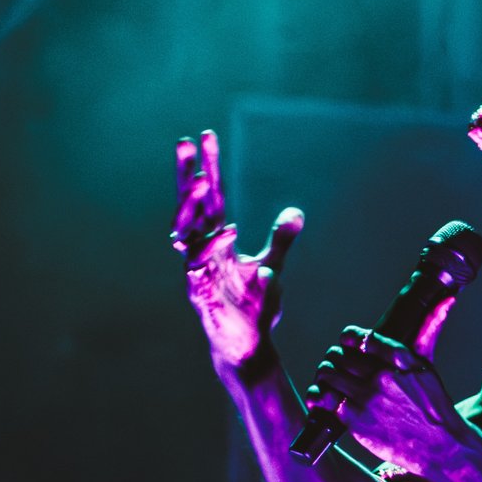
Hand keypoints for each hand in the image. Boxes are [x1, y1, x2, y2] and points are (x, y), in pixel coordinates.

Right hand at [173, 129, 301, 377]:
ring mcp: (198, 274)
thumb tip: (296, 212)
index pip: (211, 198)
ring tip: (200, 185)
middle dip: (187, 177)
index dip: (207, 167)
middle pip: (191, 209)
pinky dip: (207, 255)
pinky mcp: (202, 298)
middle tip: (185, 144)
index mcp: (216, 241)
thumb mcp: (270, 266)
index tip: (204, 135)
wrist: (246, 346)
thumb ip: (280, 239)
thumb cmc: (251, 307)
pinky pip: (198, 273)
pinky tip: (222, 236)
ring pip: (188, 237)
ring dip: (192, 211)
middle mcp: (202, 252)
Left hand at [310, 320, 467, 478]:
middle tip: (334, 366)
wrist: (441, 446)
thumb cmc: (434, 406)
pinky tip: (321, 400)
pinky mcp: (357, 421)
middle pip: (339, 356)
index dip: (347, 338)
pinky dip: (319, 399)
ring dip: (324, 376)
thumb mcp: (429, 365)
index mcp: (399, 358)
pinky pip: (325, 401)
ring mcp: (368, 398)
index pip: (360, 338)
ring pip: (328, 375)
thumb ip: (430, 328)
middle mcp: (382, 376)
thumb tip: (447, 297)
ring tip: (328, 382)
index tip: (346, 343)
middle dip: (333, 359)